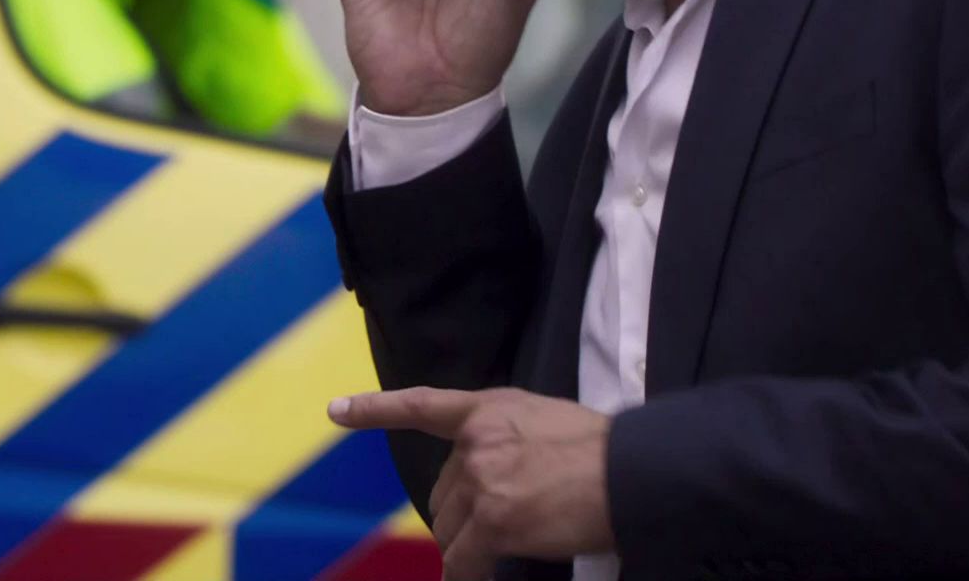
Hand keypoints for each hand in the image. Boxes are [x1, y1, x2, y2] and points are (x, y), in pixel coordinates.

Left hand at [328, 386, 613, 580]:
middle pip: (444, 491)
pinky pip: (463, 560)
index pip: (420, 405)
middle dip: (464, 513)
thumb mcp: (542, 420)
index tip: (335, 410)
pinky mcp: (495, 520)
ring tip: (504, 545)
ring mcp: (483, 481)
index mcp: (487, 409)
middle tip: (504, 520)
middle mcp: (477, 441)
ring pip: (450, 527)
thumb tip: (487, 470)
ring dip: (467, 545)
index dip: (373, 409)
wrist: (633, 473)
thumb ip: (504, 436)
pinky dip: (464, 575)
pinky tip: (466, 580)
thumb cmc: (602, 450)